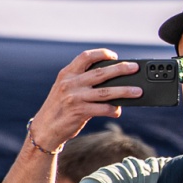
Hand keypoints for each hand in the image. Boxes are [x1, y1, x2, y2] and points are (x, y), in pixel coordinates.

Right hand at [29, 49, 143, 153]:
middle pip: (100, 73)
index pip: (85, 57)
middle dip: (120, 69)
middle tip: (134, 68)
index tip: (114, 55)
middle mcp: (70, 83)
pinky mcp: (79, 112)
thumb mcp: (64, 89)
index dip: (101, 54)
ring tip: (137, 91)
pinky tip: (118, 111)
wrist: (44, 129)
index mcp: (67, 74)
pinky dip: (113, 109)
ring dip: (124, 91)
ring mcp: (75, 97)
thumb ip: (82, 82)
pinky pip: (102, 109)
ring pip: (105, 92)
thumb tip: (112, 82)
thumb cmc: (59, 108)